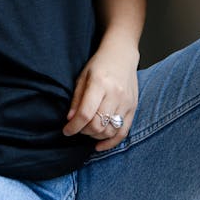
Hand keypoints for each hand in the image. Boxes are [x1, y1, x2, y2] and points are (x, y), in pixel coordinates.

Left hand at [63, 34, 138, 150]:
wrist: (122, 54)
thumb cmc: (100, 63)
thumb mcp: (83, 76)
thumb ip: (77, 99)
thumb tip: (70, 120)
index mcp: (100, 83)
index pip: (86, 114)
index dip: (74, 127)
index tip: (66, 131)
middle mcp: (115, 94)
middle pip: (97, 125)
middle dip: (83, 131)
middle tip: (77, 127)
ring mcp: (126, 102)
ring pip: (109, 131)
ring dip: (95, 136)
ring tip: (88, 129)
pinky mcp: (133, 108)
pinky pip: (123, 132)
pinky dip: (110, 142)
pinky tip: (99, 145)